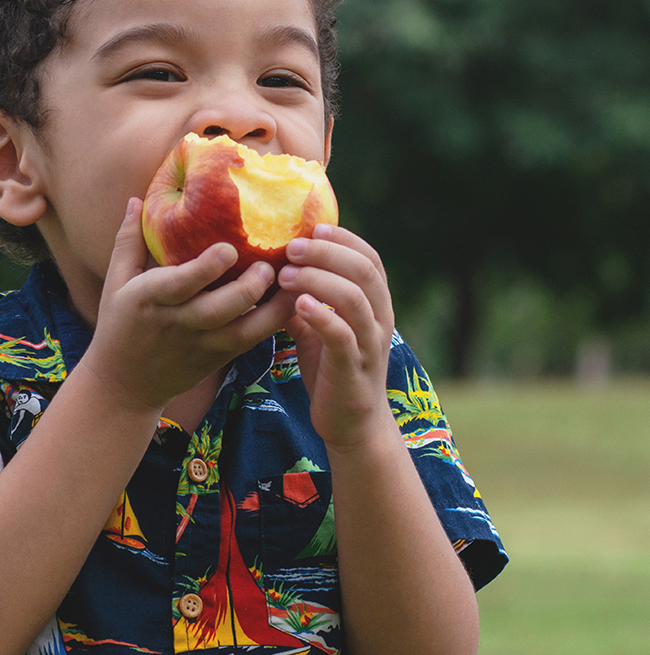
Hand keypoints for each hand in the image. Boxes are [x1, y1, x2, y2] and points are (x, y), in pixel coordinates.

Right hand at [79, 198, 295, 416]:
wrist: (125, 385)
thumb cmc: (120, 325)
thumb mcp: (115, 283)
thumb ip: (128, 241)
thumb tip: (136, 199)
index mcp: (150, 299)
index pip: (181, 284)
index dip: (206, 268)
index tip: (229, 248)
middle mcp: (177, 323)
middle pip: (218, 310)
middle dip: (248, 288)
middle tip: (270, 265)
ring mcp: (200, 344)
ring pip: (243, 331)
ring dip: (272, 309)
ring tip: (293, 283)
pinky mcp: (218, 359)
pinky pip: (250, 342)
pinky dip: (273, 323)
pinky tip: (293, 300)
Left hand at [277, 225, 395, 450]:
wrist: (353, 426)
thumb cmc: (334, 371)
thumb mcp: (319, 329)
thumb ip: (306, 299)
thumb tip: (275, 269)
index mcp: (375, 305)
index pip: (370, 258)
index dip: (343, 239)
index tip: (312, 228)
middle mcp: (379, 319)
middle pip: (363, 270)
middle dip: (326, 253)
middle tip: (291, 248)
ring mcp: (369, 344)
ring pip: (354, 298)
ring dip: (318, 279)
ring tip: (286, 275)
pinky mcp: (354, 369)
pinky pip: (343, 336)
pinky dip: (321, 316)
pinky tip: (298, 305)